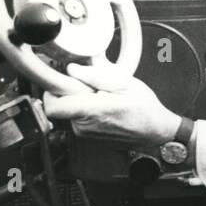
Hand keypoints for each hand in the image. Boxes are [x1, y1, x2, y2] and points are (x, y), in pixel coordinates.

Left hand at [41, 62, 179, 145]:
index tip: (58, 78)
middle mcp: (84, 126)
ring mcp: (85, 134)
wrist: (156, 133)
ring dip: (78, 100)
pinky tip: (103, 105)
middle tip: (87, 85)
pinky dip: (85, 110)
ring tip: (100, 96)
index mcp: (91, 111)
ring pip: (68, 111)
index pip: (52, 106)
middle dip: (68, 92)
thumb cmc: (145, 110)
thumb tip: (73, 69)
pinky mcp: (88, 137)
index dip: (50, 90)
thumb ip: (95, 75)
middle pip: (59, 105)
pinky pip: (77, 119)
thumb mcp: (125, 83)